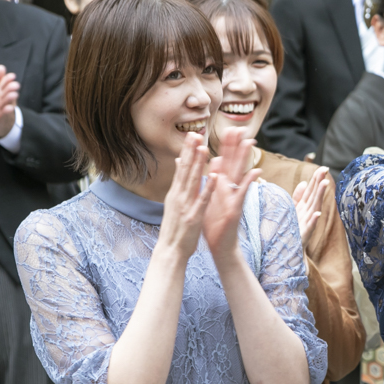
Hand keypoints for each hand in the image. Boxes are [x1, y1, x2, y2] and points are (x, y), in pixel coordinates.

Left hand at [0, 65, 18, 139]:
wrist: (1, 123)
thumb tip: (0, 66)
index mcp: (1, 90)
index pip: (5, 82)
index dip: (7, 78)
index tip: (10, 74)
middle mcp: (5, 97)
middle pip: (8, 91)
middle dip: (11, 87)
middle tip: (15, 83)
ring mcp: (5, 107)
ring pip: (8, 101)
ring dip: (11, 97)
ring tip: (14, 94)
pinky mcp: (4, 116)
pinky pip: (5, 113)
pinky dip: (7, 110)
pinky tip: (7, 108)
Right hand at [158, 130, 212, 259]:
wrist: (169, 250)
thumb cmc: (174, 228)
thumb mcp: (173, 203)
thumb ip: (177, 184)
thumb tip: (178, 164)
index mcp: (175, 193)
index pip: (181, 168)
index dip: (187, 151)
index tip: (192, 135)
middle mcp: (179, 196)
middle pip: (185, 170)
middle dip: (191, 151)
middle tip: (195, 134)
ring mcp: (186, 205)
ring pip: (193, 181)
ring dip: (198, 164)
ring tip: (203, 148)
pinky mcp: (194, 216)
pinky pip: (202, 199)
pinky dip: (208, 187)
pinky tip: (214, 176)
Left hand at [202, 128, 261, 266]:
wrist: (220, 245)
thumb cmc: (214, 223)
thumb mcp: (210, 197)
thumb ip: (213, 178)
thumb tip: (214, 160)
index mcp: (222, 186)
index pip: (224, 161)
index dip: (227, 146)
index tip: (229, 129)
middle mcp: (230, 189)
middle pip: (234, 163)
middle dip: (236, 146)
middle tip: (240, 128)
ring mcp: (234, 198)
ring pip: (240, 174)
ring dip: (245, 158)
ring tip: (250, 142)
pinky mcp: (236, 208)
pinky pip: (243, 193)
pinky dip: (249, 182)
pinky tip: (256, 171)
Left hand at [291, 167, 329, 260]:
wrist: (288, 249)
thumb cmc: (291, 228)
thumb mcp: (293, 209)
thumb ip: (298, 196)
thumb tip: (304, 182)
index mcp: (305, 206)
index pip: (312, 190)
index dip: (317, 179)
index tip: (322, 168)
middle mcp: (309, 213)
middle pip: (315, 195)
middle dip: (320, 183)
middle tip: (325, 171)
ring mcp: (308, 223)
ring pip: (315, 207)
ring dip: (320, 196)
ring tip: (324, 184)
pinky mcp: (305, 234)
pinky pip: (310, 226)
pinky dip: (314, 220)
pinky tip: (317, 214)